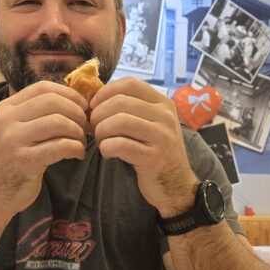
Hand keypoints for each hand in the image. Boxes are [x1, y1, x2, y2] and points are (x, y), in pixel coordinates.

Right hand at [0, 81, 88, 218]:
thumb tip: (78, 99)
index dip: (69, 94)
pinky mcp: (25, 161)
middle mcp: (7, 120)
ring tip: (81, 142)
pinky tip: (78, 154)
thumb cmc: (14, 158)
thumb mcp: (18, 129)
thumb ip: (39, 112)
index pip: (43, 88)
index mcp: (6, 107)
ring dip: (78, 132)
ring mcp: (13, 140)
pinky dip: (76, 148)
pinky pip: (61, 146)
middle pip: (53, 102)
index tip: (84, 107)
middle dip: (77, 113)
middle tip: (86, 127)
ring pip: (58, 122)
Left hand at [89, 77, 196, 215]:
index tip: (94, 106)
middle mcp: (165, 116)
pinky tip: (108, 153)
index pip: (129, 83)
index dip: (105, 92)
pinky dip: (106, 148)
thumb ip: (132, 109)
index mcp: (163, 103)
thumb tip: (96, 99)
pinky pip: (120, 145)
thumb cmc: (156, 152)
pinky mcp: (154, 157)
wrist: (176, 185)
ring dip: (101, 131)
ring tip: (101, 141)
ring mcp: (162, 136)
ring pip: (119, 121)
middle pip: (120, 102)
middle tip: (94, 128)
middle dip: (98, 114)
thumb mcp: (151, 124)